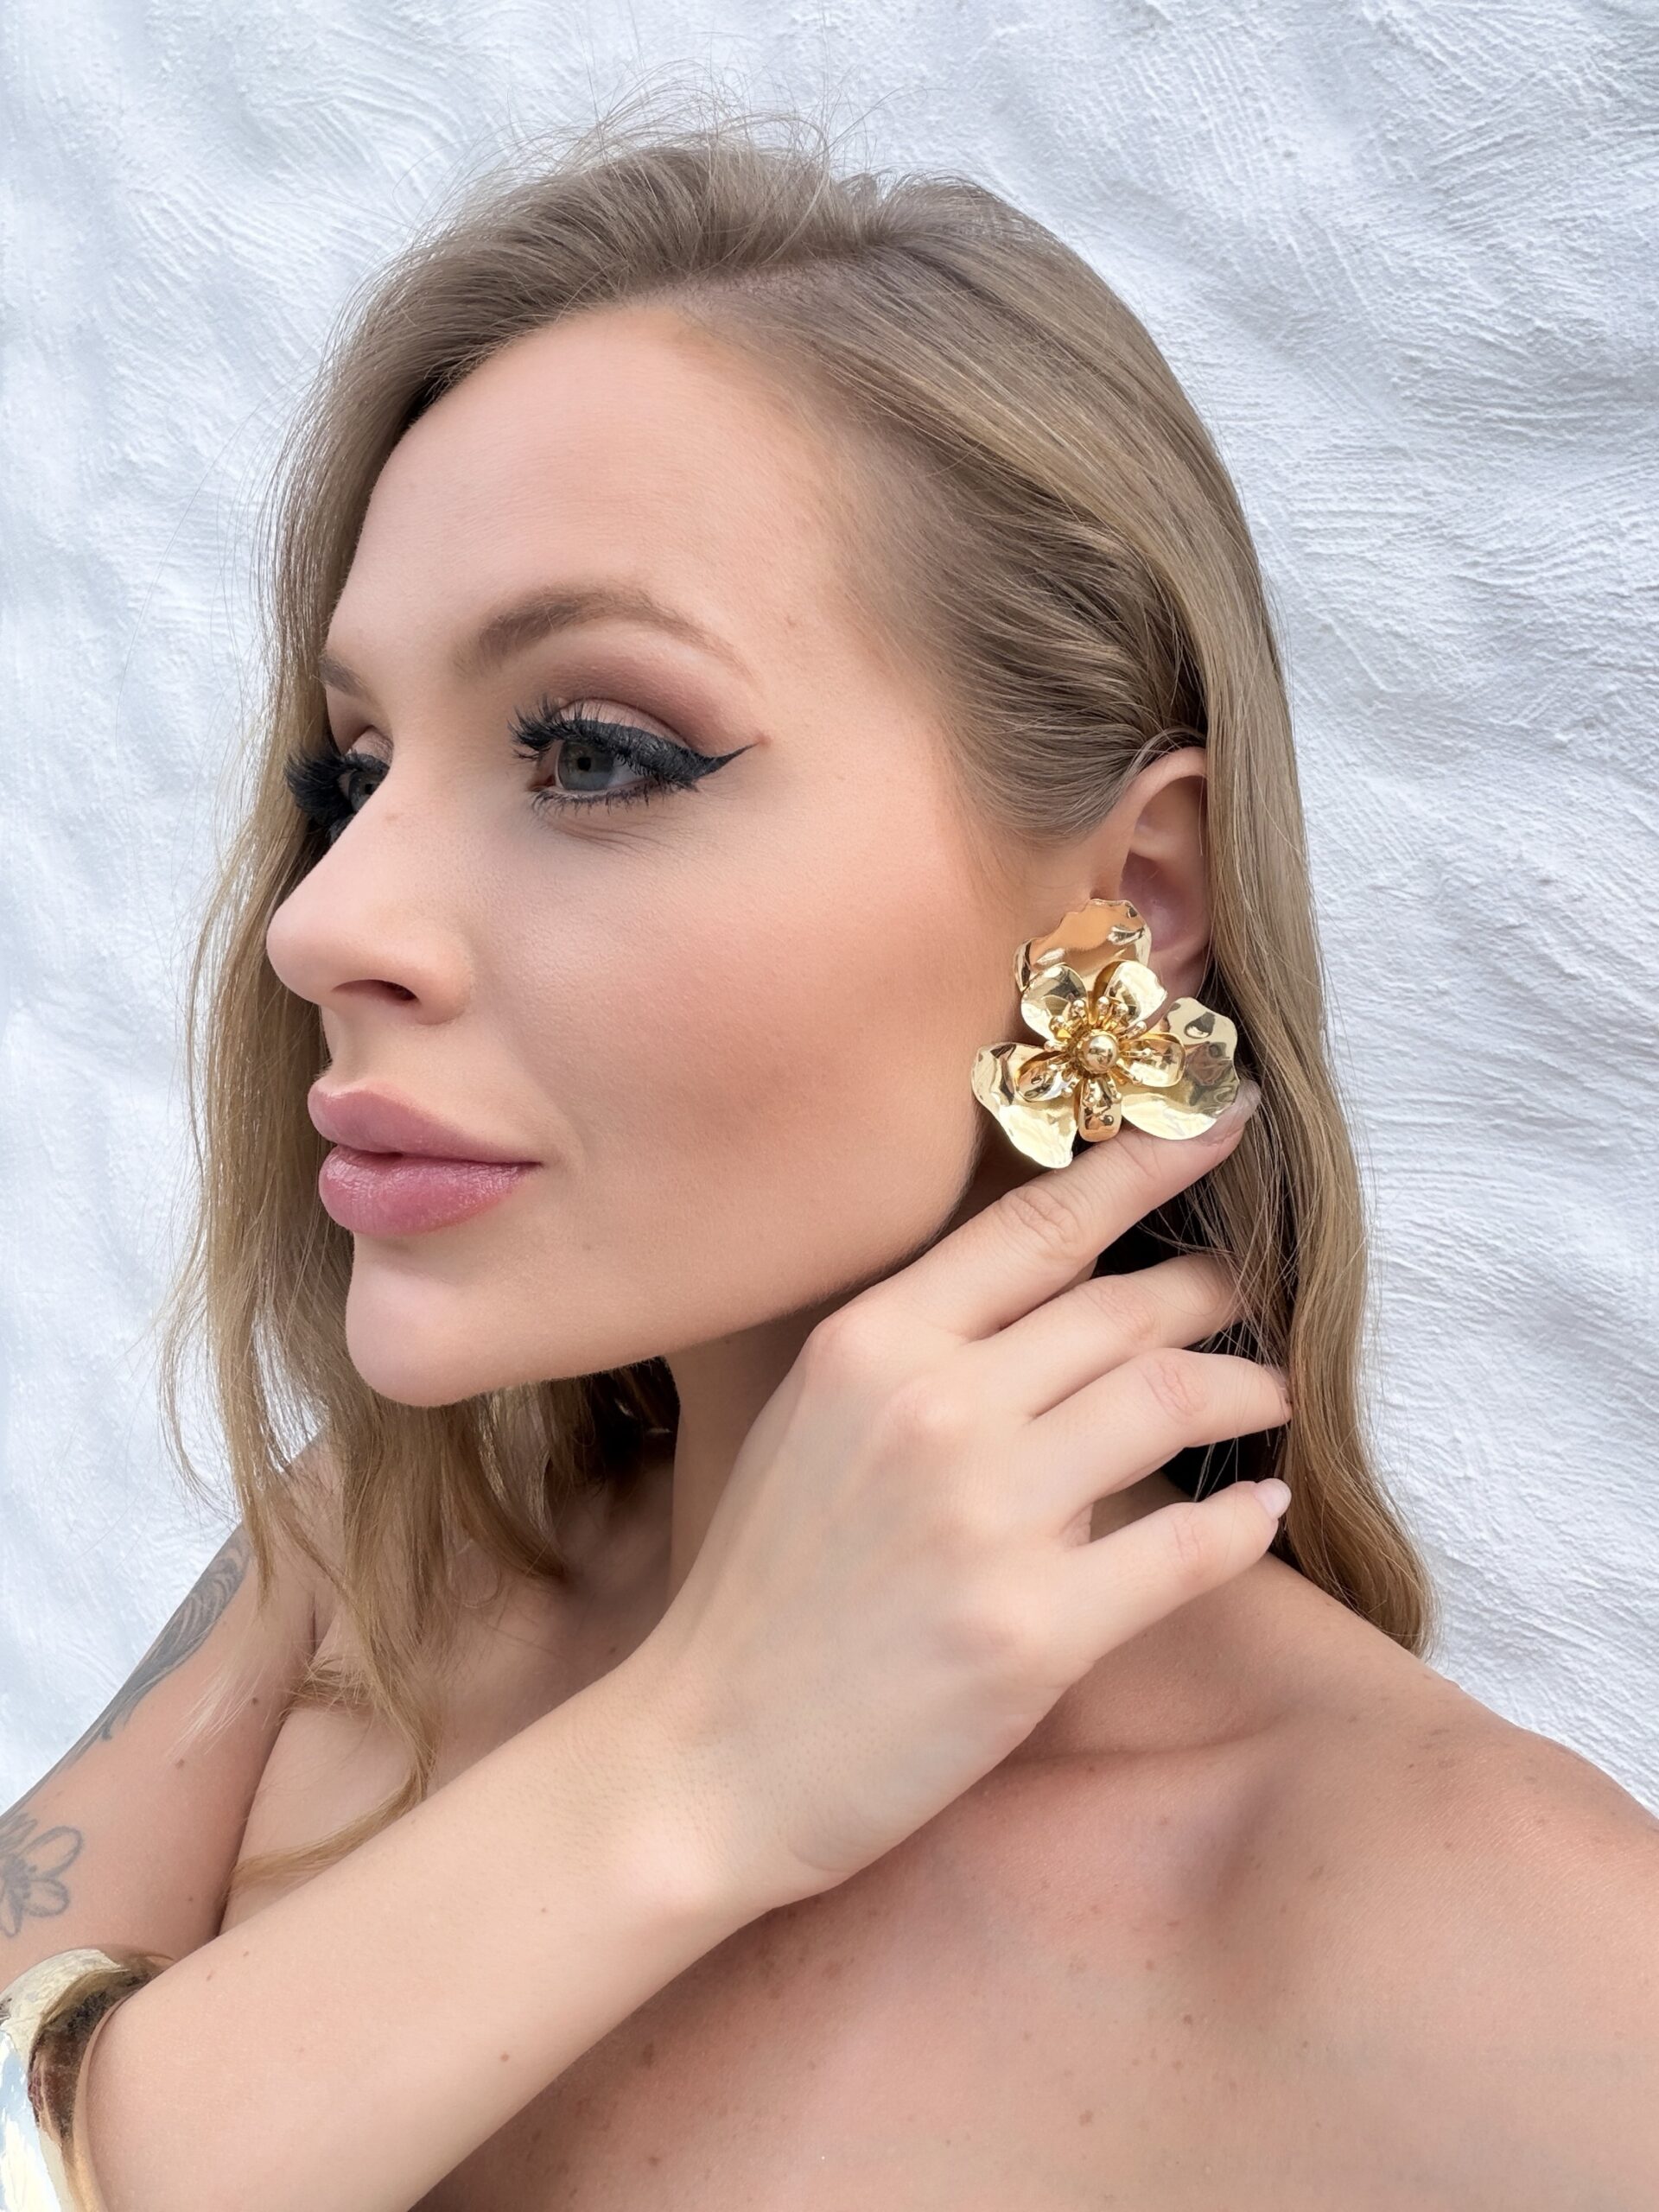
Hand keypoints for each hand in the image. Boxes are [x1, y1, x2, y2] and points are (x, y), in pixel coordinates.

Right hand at [623, 1081, 1288, 1912]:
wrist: (704, 1755)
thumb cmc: (763, 1588)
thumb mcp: (813, 1422)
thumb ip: (922, 1351)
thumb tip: (1060, 1299)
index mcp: (872, 1344)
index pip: (1039, 1224)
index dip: (1148, 1164)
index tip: (1223, 1122)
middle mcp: (934, 1409)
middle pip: (1124, 1308)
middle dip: (1211, 1294)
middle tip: (1247, 1299)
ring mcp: (986, 1519)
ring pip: (1170, 1403)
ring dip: (1245, 1390)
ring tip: (1267, 1397)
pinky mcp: (1034, 1631)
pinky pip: (1186, 1548)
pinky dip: (1239, 1522)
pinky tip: (1257, 1512)